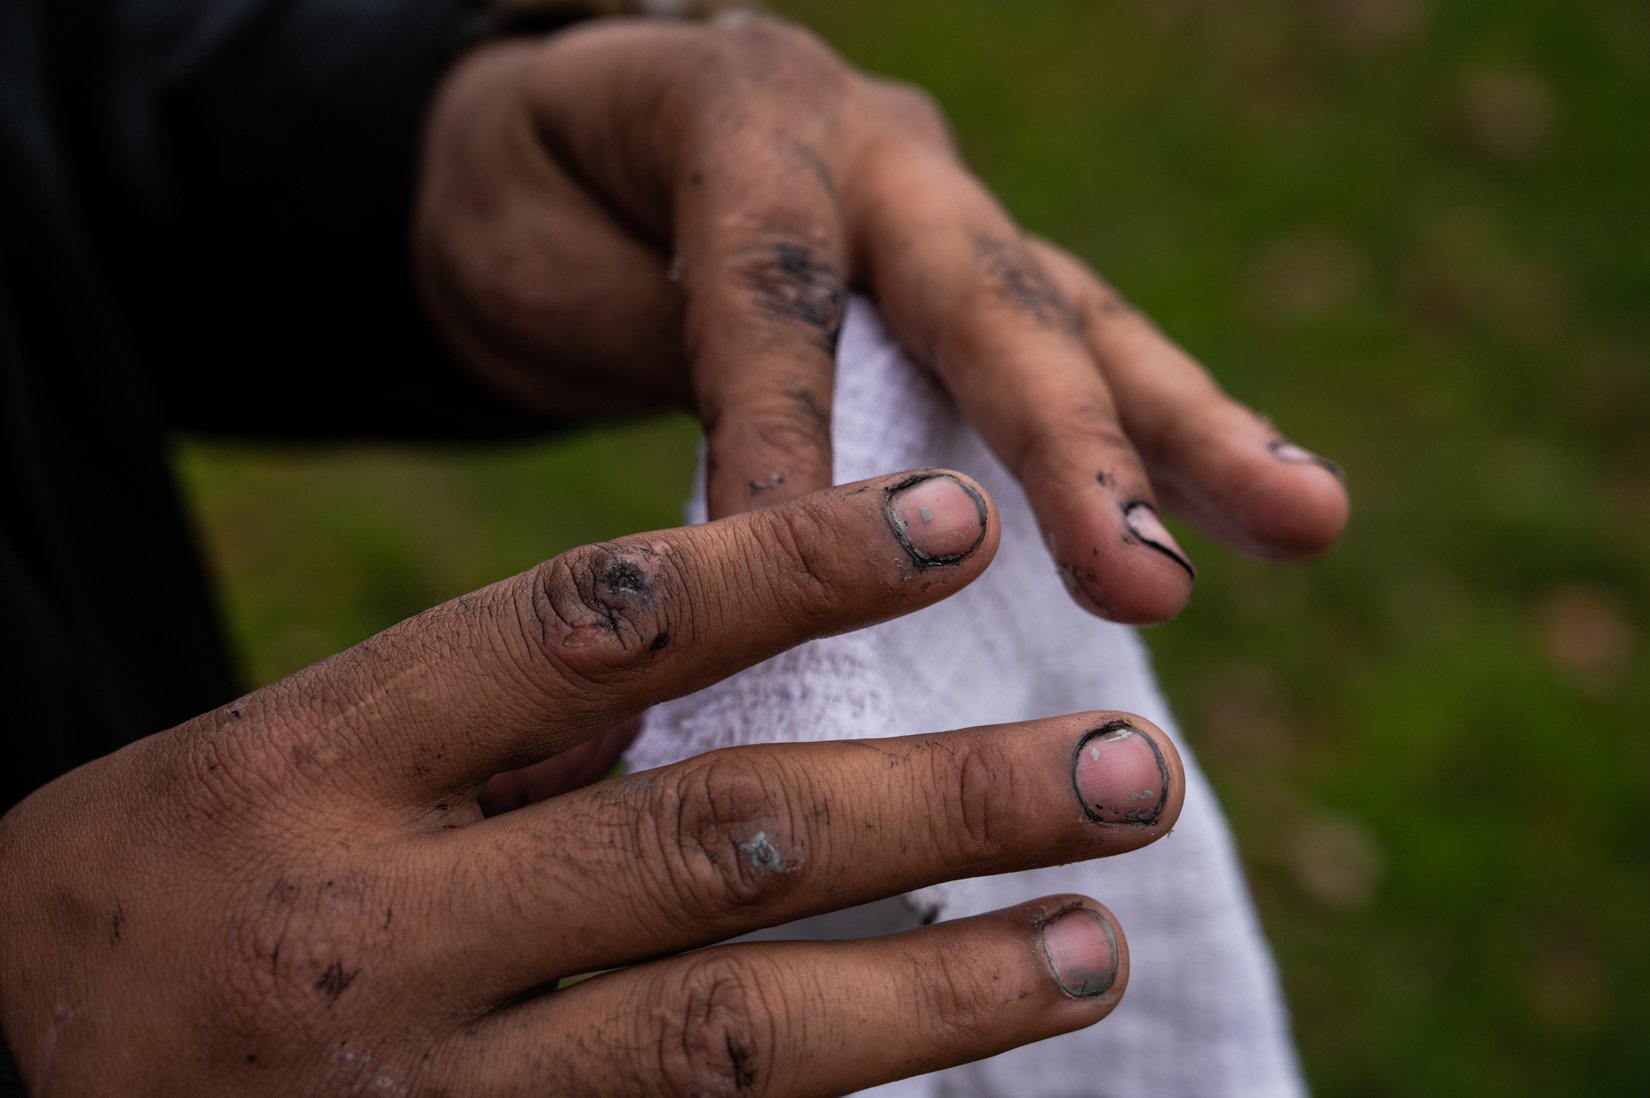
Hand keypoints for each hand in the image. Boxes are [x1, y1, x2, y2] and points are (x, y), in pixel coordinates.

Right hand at [0, 471, 1185, 1094]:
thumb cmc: (188, 884)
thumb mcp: (304, 759)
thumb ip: (511, 724)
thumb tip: (762, 658)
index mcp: (318, 759)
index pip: (593, 627)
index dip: (792, 560)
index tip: (958, 520)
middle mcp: (369, 931)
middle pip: (706, 841)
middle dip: (942, 802)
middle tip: (1130, 765)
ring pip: (721, 1038)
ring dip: (937, 994)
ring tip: (1090, 939)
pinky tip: (965, 1085)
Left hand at [415, 13, 1349, 624]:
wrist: (570, 141)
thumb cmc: (541, 205)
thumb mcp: (531, 243)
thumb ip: (656, 334)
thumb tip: (758, 517)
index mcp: (745, 115)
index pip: (772, 284)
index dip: (782, 425)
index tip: (799, 566)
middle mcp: (876, 150)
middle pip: (984, 295)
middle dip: (1069, 442)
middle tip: (1147, 574)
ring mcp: (944, 207)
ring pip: (1075, 319)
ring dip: (1190, 435)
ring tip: (1307, 521)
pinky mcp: (979, 270)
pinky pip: (1077, 344)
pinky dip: (1170, 430)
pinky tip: (1275, 504)